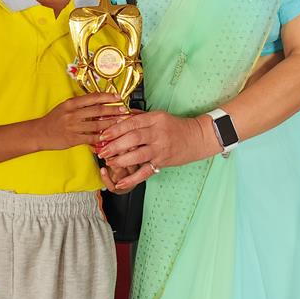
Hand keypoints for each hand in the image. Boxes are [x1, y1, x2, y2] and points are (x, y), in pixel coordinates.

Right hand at [35, 93, 125, 151]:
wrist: (39, 133)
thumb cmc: (54, 119)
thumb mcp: (65, 107)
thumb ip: (80, 104)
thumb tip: (98, 101)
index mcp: (71, 103)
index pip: (93, 97)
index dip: (107, 97)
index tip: (118, 97)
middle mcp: (72, 113)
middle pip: (97, 110)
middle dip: (113, 110)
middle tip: (124, 110)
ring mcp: (73, 126)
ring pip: (97, 125)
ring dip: (111, 124)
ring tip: (121, 123)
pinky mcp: (73, 139)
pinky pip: (91, 138)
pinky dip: (101, 137)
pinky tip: (109, 137)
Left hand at [97, 110, 217, 189]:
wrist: (197, 138)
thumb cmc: (176, 126)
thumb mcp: (158, 116)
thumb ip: (139, 117)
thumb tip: (117, 117)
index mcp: (155, 118)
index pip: (132, 122)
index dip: (115, 129)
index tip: (103, 134)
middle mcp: (158, 133)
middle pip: (133, 138)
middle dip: (115, 145)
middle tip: (102, 150)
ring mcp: (161, 148)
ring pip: (138, 154)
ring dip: (120, 160)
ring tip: (109, 162)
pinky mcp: (163, 161)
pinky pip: (145, 171)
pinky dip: (132, 178)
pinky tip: (121, 183)